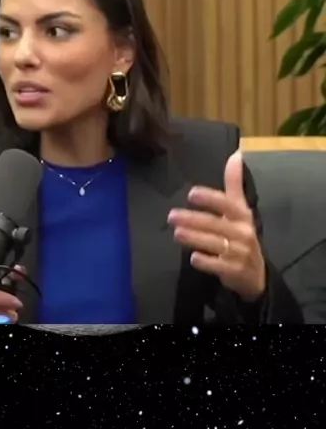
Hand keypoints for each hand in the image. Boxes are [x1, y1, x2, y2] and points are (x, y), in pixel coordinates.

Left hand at [167, 150, 265, 301]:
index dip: (211, 199)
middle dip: (193, 219)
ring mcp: (240, 253)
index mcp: (243, 216)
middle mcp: (243, 232)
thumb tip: (236, 154)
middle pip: (216, 224)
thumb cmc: (242, 235)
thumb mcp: (240, 210)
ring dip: (196, 238)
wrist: (256, 274)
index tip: (192, 194)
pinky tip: (193, 258)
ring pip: (216, 243)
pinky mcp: (235, 271)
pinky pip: (220, 265)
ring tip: (177, 233)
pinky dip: (207, 262)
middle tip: (171, 215)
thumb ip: (234, 184)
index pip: (228, 204)